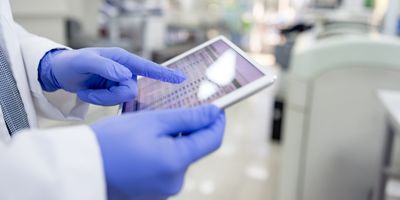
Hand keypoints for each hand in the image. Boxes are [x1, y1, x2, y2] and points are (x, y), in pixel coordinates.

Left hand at [39, 48, 184, 105]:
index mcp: (122, 59)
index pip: (147, 67)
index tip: (181, 79)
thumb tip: (125, 75)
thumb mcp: (85, 61)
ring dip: (102, 99)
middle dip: (110, 95)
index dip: (164, 74)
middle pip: (131, 90)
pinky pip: (113, 103)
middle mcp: (124, 70)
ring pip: (122, 99)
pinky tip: (87, 94)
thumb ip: (105, 66)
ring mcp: (119, 82)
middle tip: (90, 92)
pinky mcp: (113, 93)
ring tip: (86, 92)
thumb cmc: (72, 63)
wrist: (60, 74)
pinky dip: (99, 101)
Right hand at [91, 105, 224, 198]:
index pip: (212, 140)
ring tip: (150, 131)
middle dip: (189, 130)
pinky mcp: (153, 193)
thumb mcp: (152, 121)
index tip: (216, 108)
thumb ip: (188, 117)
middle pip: (194, 149)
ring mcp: (163, 191)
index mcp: (176, 162)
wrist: (80, 167)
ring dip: (174, 142)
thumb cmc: (112, 140)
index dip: (217, 121)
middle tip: (172, 113)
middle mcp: (174, 182)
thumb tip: (214, 113)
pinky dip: (162, 154)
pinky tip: (144, 146)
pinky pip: (166, 169)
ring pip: (179, 159)